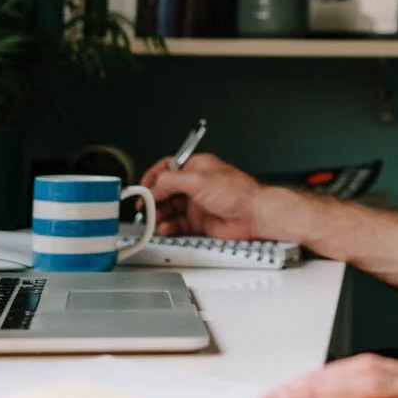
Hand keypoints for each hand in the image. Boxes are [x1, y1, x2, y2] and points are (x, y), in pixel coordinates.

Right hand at [139, 151, 292, 239]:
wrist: (255, 216)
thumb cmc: (238, 193)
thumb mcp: (199, 180)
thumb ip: (171, 181)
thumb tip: (153, 186)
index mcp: (196, 167)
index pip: (166, 169)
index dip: (152, 178)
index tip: (142, 189)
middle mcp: (195, 185)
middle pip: (165, 191)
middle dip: (153, 200)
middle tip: (145, 208)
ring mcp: (197, 204)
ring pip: (169, 209)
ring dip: (158, 215)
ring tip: (153, 221)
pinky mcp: (199, 222)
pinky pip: (177, 225)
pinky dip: (169, 227)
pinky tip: (165, 229)